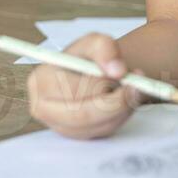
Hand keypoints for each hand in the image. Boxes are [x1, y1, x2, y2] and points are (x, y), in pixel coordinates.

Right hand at [27, 32, 145, 139]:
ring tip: (134, 89)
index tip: (124, 75)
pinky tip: (125, 101)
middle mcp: (43, 108)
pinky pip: (102, 133)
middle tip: (137, 88)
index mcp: (41, 81)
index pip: (71, 91)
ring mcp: (58, 125)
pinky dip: (119, 117)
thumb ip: (105, 48)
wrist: (93, 71)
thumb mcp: (96, 41)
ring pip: (95, 127)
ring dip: (121, 109)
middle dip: (114, 103)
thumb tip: (116, 71)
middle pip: (81, 116)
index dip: (100, 85)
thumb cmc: (90, 56)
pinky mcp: (76, 136)